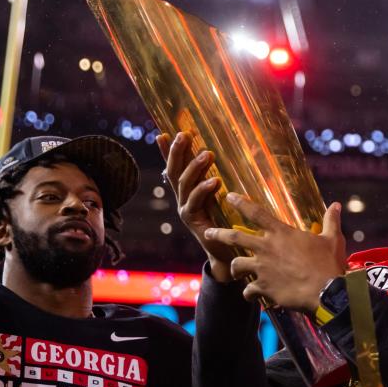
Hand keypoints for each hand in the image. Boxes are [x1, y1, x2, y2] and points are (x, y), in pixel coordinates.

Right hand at [156, 131, 235, 281]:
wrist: (224, 252)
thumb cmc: (223, 222)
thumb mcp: (217, 198)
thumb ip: (212, 181)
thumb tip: (215, 160)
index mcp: (186, 193)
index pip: (175, 168)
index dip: (167, 152)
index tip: (163, 133)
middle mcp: (182, 200)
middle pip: (174, 172)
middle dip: (177, 152)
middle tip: (184, 134)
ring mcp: (185, 210)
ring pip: (184, 184)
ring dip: (195, 167)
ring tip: (208, 154)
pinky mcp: (193, 221)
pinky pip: (195, 202)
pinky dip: (204, 190)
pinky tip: (214, 181)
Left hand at [205, 194, 346, 311]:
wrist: (325, 291)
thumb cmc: (328, 264)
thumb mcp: (332, 239)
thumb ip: (330, 221)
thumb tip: (336, 205)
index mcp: (282, 233)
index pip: (256, 213)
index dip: (240, 202)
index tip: (228, 196)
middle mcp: (267, 248)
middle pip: (234, 238)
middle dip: (217, 234)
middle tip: (207, 233)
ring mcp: (263, 269)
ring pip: (236, 265)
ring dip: (234, 268)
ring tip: (234, 271)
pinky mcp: (263, 287)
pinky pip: (248, 290)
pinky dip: (249, 293)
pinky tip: (252, 295)